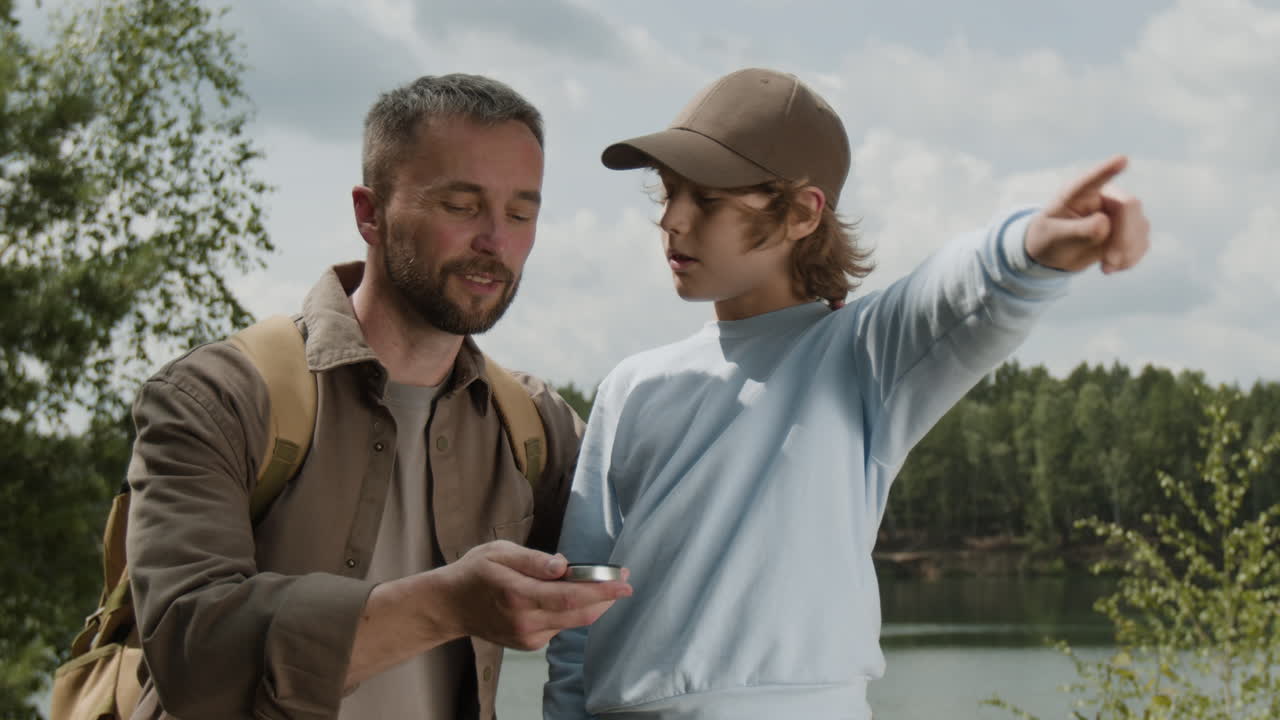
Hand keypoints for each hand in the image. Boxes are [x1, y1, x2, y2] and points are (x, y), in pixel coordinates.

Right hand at [439, 540, 631, 650]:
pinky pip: (561, 627)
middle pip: (578, 614)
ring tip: (604, 584)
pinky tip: (573, 597)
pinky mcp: (530, 643)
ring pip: (573, 622)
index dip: (600, 590)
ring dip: (594, 604)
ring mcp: (527, 636)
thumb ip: (532, 559)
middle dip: (606, 597)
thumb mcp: (499, 552)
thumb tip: (563, 565)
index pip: (569, 597)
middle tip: (623, 581)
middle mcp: (525, 621)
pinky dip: (574, 612)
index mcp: (517, 595)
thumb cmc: (475, 572)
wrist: (451, 605)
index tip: (623, 581)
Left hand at [1025, 155, 1149, 273]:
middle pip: (1130, 206)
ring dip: (1127, 251)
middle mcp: (1104, 196)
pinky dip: (1131, 258)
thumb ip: (1077, 230)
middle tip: (1108, 263)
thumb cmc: (1048, 238)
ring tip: (1106, 267)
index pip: (1095, 178)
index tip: (1122, 159)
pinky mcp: (1130, 230)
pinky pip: (1142, 242)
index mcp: (1079, 192)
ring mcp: (1121, 212)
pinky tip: (1112, 267)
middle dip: (1123, 237)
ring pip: (1141, 226)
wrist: (1054, 252)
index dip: (1109, 169)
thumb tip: (1105, 224)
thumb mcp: (1054, 236)